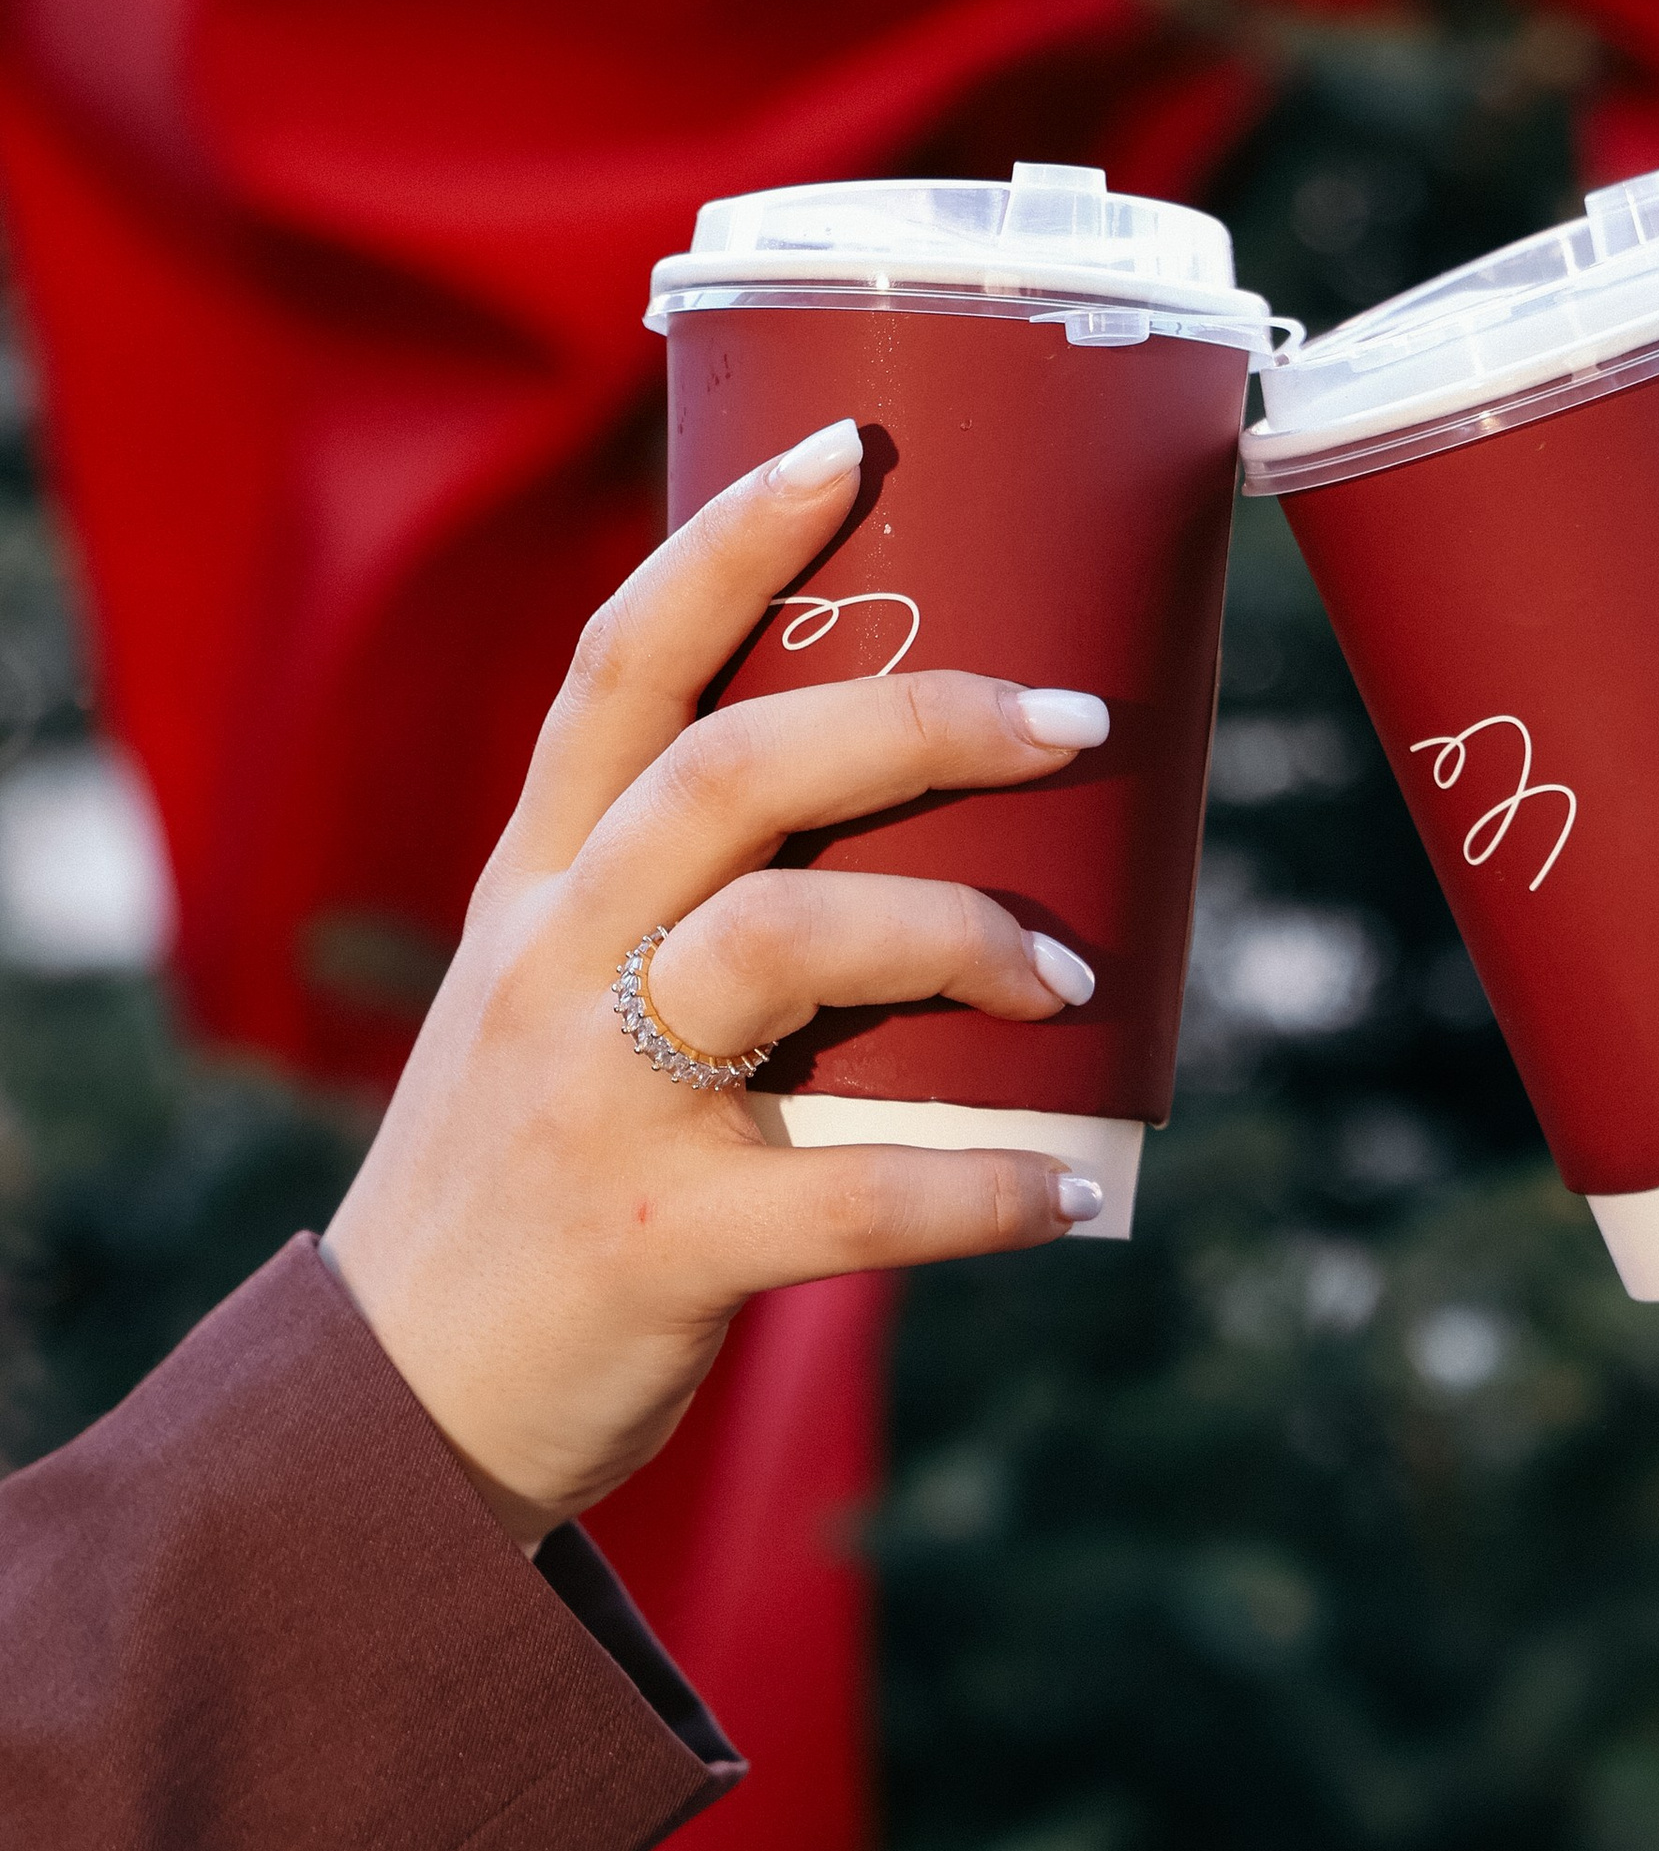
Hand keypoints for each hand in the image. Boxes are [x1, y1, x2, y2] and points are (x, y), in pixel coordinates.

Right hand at [326, 421, 1113, 1536]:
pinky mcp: (656, 1238)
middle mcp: (555, 960)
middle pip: (729, 773)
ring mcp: (596, 1096)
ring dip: (956, 933)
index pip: (625, 666)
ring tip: (1073, 978)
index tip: (852, 448)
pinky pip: (852, 1198)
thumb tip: (922, 844)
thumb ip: (683, 915)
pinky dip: (983, 1193)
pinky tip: (1068, 1197)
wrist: (393, 1403)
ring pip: (780, 943)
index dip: (733, 543)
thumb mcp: (553, 1007)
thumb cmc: (525, 1182)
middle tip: (1072, 718)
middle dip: (917, 722)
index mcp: (540, 885)